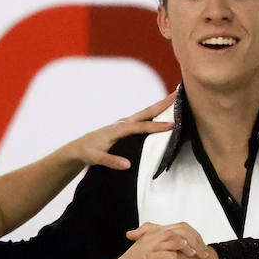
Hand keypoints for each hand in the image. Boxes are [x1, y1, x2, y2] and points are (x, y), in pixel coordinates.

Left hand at [62, 92, 176, 170]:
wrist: (78, 148)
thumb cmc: (87, 152)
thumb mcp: (96, 158)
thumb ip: (111, 161)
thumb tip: (127, 165)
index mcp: (118, 129)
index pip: (141, 127)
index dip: (156, 126)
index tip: (173, 125)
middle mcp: (123, 123)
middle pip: (146, 112)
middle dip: (163, 104)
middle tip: (179, 93)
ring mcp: (125, 123)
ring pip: (146, 112)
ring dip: (161, 105)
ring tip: (176, 97)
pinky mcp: (126, 126)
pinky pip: (144, 117)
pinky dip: (155, 112)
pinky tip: (163, 111)